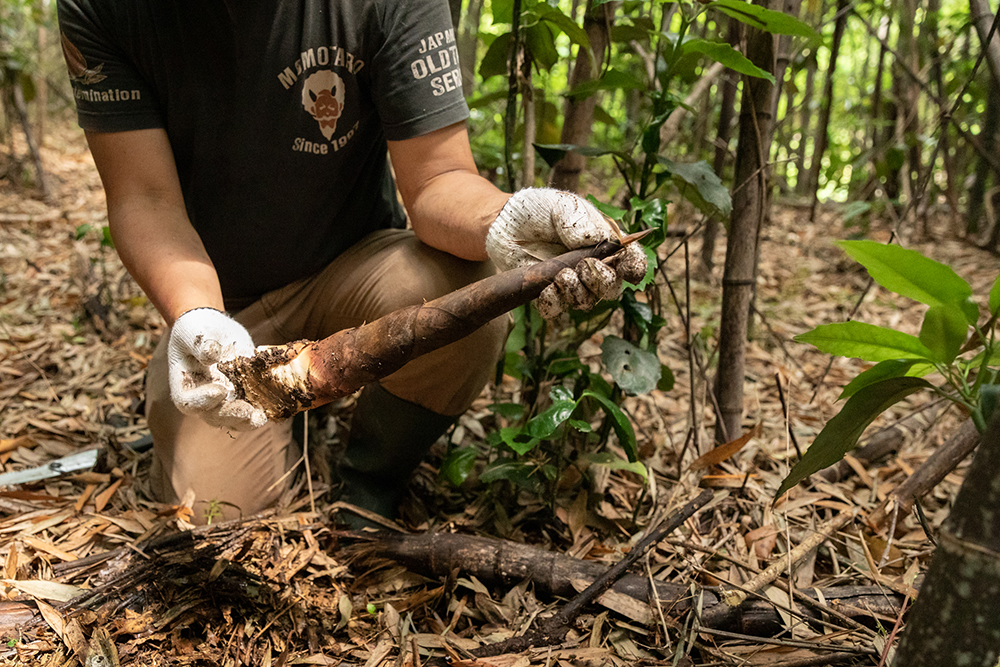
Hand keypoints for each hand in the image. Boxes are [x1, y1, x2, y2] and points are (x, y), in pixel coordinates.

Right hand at [166, 308, 267, 429]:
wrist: (212, 330)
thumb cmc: (196, 329)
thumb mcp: (193, 331)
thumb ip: (200, 344)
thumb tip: (211, 354)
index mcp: (184, 385)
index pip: (188, 402)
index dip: (203, 400)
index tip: (220, 390)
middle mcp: (202, 398)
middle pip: (213, 416)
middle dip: (230, 415)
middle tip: (247, 411)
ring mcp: (223, 400)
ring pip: (233, 419)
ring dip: (247, 421)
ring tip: (261, 418)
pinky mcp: (241, 395)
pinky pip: (250, 409)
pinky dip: (261, 410)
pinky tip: (272, 409)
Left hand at [485, 188, 647, 318]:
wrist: (504, 222)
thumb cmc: (538, 208)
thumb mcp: (562, 205)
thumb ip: (581, 222)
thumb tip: (601, 241)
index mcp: (605, 244)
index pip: (630, 261)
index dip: (634, 267)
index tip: (626, 267)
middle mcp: (592, 268)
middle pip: (612, 289)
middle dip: (602, 281)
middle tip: (585, 266)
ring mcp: (570, 283)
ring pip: (586, 302)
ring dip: (577, 291)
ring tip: (561, 275)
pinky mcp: (546, 293)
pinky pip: (556, 309)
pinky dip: (554, 302)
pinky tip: (546, 289)